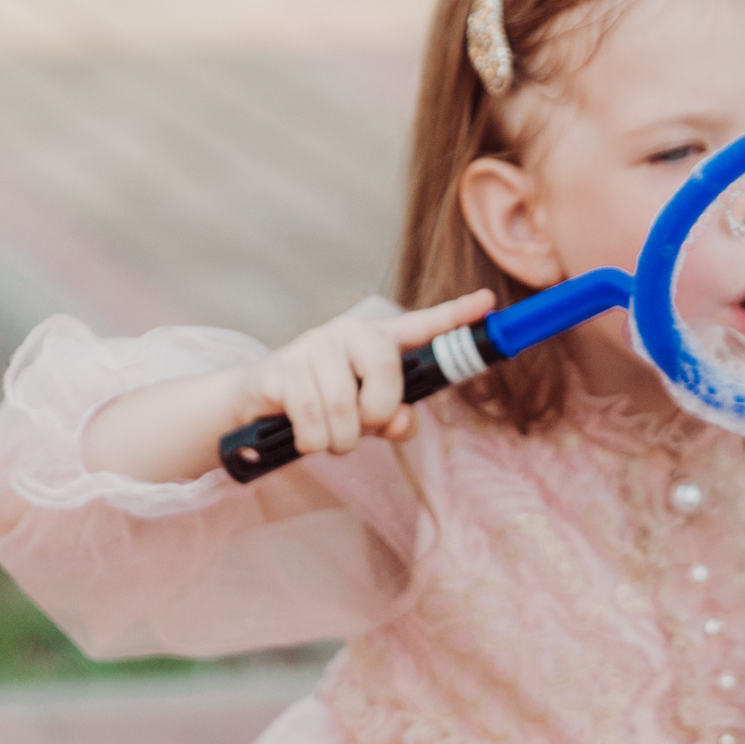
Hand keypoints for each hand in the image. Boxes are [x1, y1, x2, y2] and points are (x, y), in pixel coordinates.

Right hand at [235, 291, 494, 456]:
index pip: (422, 325)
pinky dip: (313, 442)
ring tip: (330, 437)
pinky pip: (311, 419)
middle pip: (385, 367)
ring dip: (340, 440)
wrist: (256, 407)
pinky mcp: (280, 369)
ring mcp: (311, 346)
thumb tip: (400, 422)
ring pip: (345, 406)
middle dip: (379, 410)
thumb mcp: (366, 417)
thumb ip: (393, 419)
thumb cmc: (324, 408)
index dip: (456, 316)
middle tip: (364, 425)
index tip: (488, 302)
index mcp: (376, 341)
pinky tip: (304, 436)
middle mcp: (346, 333)